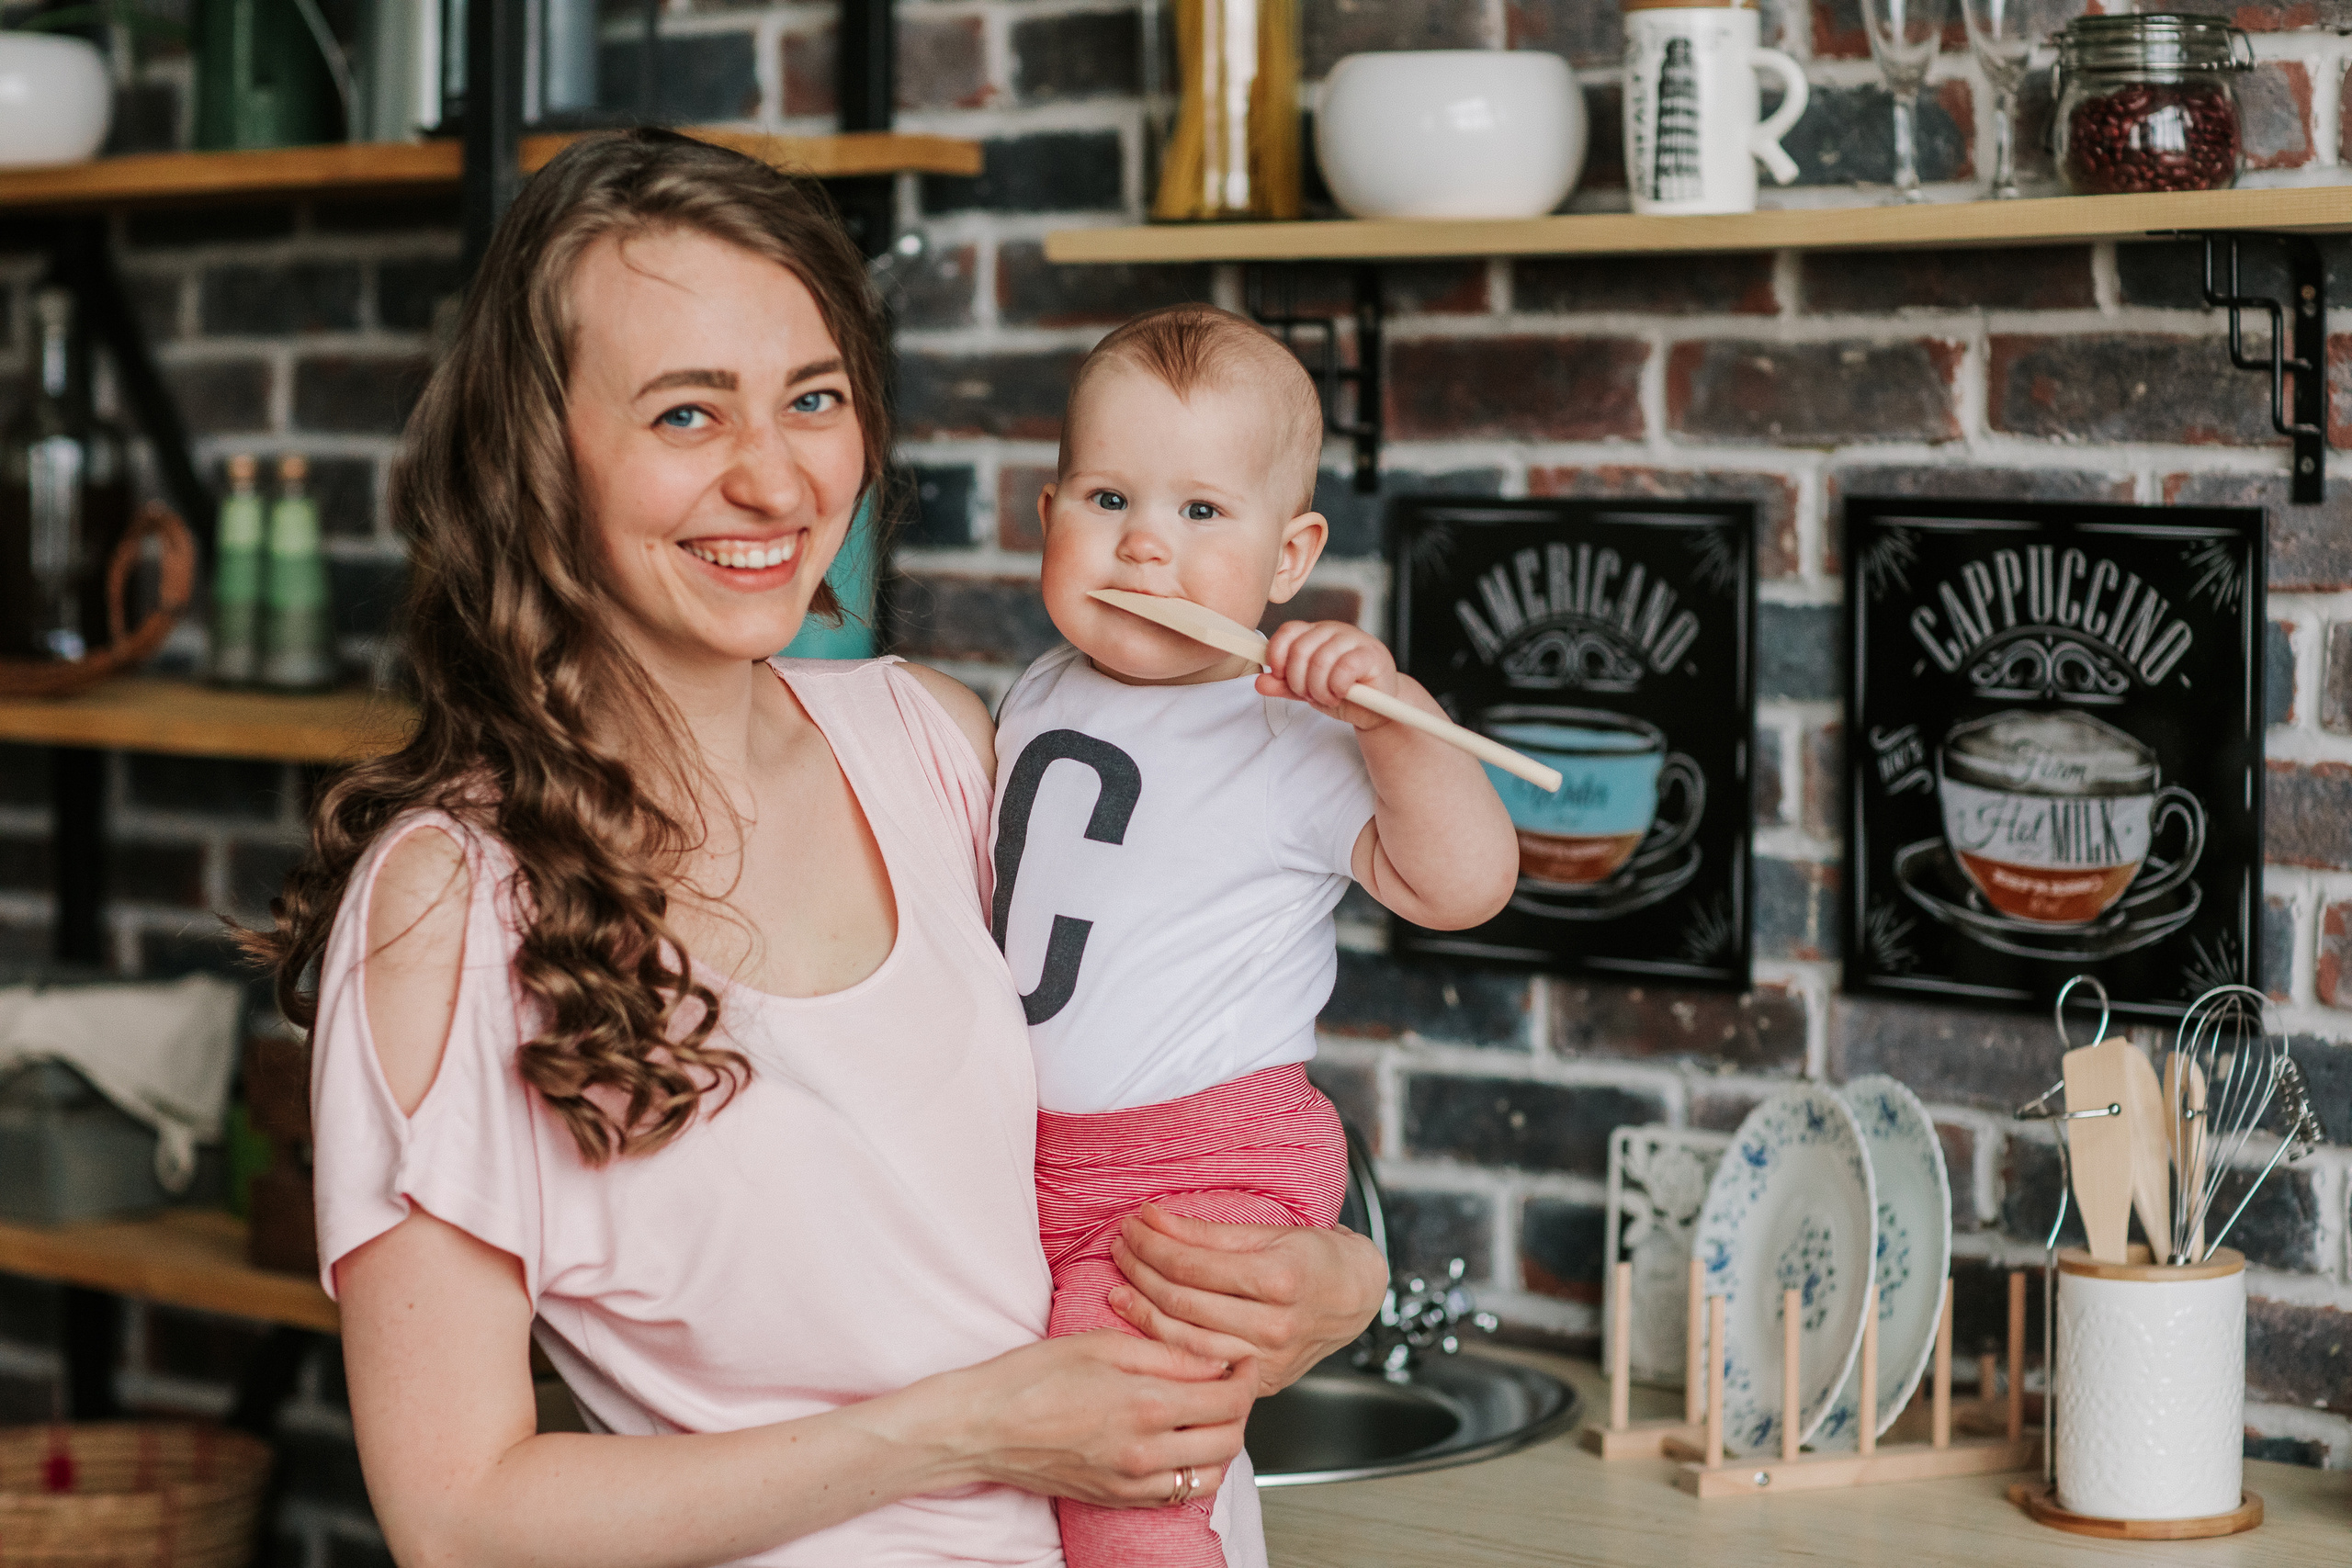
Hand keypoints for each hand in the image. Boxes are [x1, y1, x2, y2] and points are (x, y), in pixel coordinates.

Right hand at [938, 1329, 1251, 1508]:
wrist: (981, 1427)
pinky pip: (1178, 1495)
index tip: (1242, 1358)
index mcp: (1146, 1404)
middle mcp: (1146, 1452)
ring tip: (1204, 1414)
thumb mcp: (1101, 1344)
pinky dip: (1192, 1470)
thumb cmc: (1030, 1377)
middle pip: (1230, 1439)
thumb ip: (1167, 1354)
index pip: (1228, 1397)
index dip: (1245, 1374)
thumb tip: (1216, 1359)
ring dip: (1220, 1443)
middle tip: (1228, 1381)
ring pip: (1211, 1473)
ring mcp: (1133, 1483)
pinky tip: (1177, 1444)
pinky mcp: (1118, 1499)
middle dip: (1239, 1407)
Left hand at [1106, 1205, 1389, 1395]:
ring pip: (1184, 1340)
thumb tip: (1154, 1219)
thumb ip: (1209, 1232)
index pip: (1193, 1264)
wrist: (1357, 1298)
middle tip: (1122, 1246)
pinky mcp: (1261, 1382)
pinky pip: (1201, 1365)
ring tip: (1120, 1283)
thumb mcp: (1271, 1232)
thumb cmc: (1317, 1258)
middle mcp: (1272, 1325)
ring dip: (1142, 1309)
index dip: (1153, 1243)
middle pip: (1182, 1301)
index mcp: (1278, 1280)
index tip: (1133, 1223)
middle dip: (1141, 1269)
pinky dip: (1165, 1345)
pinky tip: (1144, 1323)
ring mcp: (1266, 1360)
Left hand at [1258, 620, 1396, 731]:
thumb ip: (1284, 686)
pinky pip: (1344, 669)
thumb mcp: (1307, 691)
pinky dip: (1337, 687)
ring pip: (1320, 660)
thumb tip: (1260, 682)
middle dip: (1298, 681)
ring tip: (1327, 698)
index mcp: (1314, 633)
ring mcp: (1354, 639)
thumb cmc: (1343, 694)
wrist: (1377, 709)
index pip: (1288, 631)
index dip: (1277, 655)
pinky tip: (1342, 694)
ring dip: (1318, 689)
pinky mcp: (1372, 654)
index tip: (1280, 677)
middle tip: (1309, 695)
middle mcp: (1333, 631)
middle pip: (1300, 649)